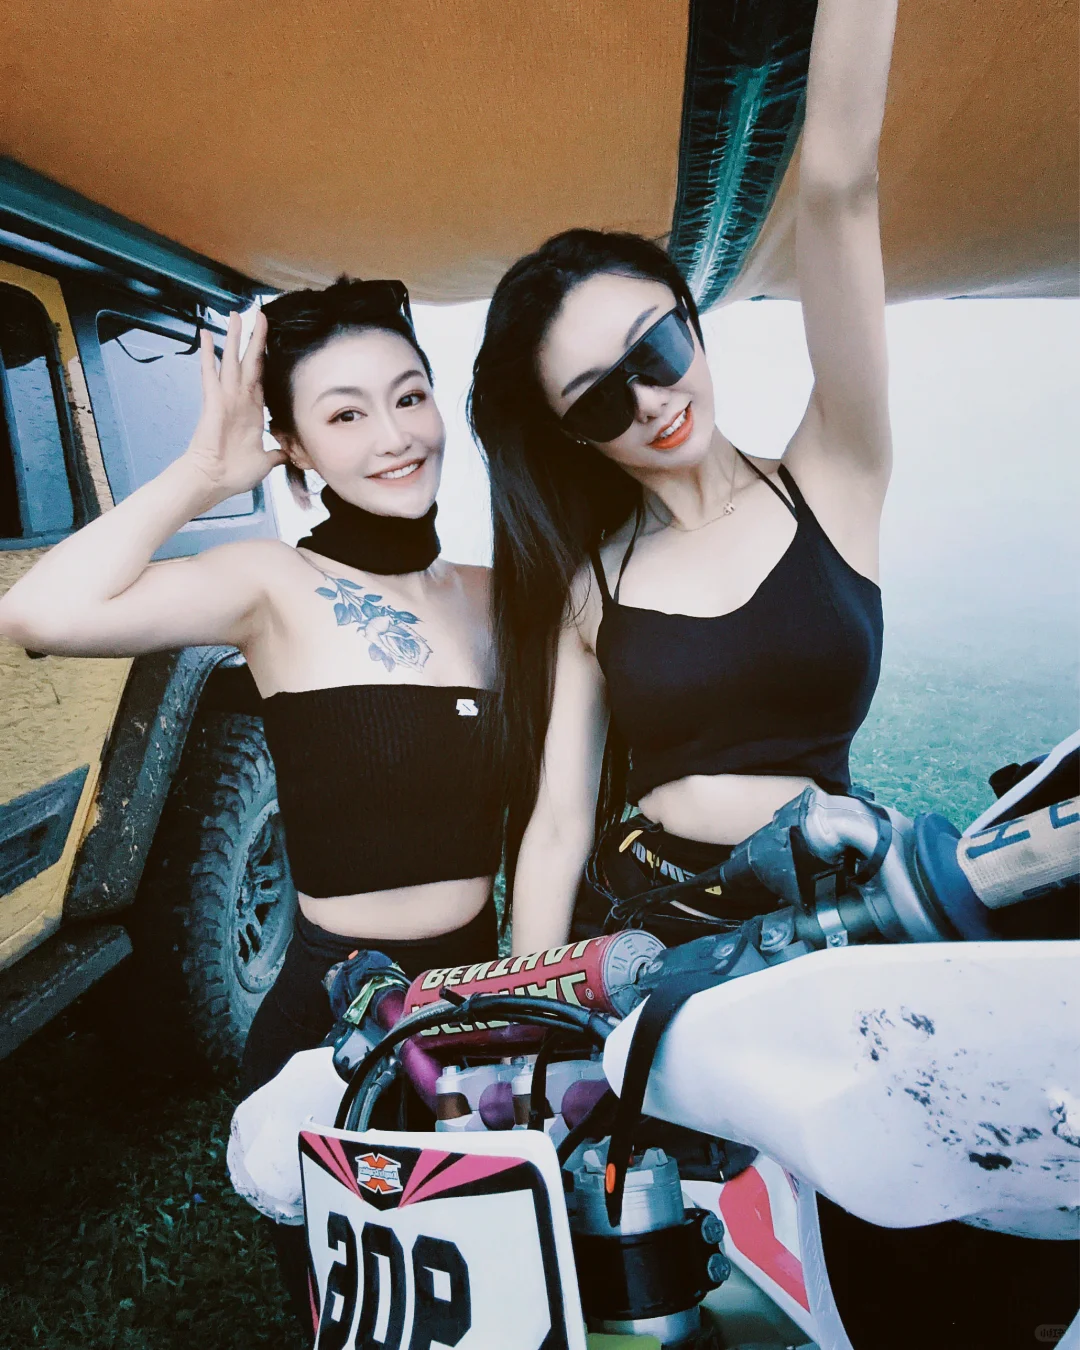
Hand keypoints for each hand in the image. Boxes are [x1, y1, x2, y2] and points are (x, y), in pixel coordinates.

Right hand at [184, 310, 286, 503]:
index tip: (272, 342)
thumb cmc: (233, 473)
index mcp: (252, 412)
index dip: (266, 359)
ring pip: (231, 360)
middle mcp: (239, 400)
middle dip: (254, 339)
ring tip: (235, 315)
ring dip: (234, 337)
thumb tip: (288, 453)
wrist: (213, 482)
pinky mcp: (213, 401)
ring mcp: (225, 398)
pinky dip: (209, 354)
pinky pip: (210, 373)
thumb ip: (276, 453)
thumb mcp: (264, 461)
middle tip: (259, 315)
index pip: (261, 378)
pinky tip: (207, 335)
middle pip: (248, 362)